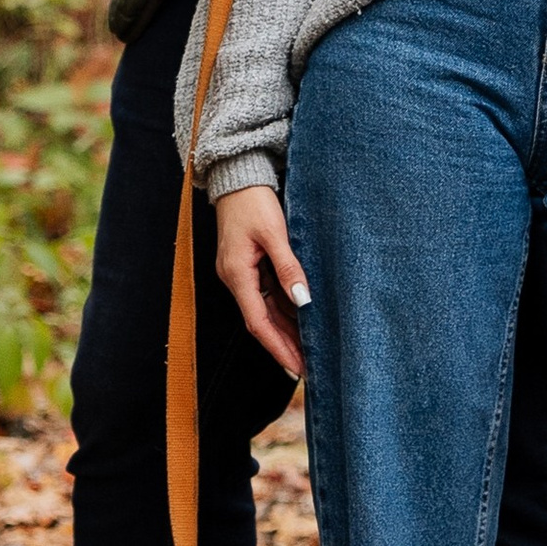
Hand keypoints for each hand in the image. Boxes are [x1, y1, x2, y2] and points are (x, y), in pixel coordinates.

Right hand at [213, 184, 310, 377]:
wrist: (238, 177)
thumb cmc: (254, 201)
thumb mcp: (274, 232)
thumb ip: (289, 266)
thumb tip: (302, 299)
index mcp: (238, 274)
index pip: (258, 323)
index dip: (278, 348)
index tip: (296, 368)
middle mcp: (236, 279)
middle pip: (262, 322)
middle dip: (284, 346)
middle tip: (309, 368)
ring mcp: (241, 273)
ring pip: (266, 311)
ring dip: (286, 331)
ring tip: (309, 350)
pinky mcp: (249, 266)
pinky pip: (267, 296)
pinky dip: (284, 311)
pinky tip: (302, 321)